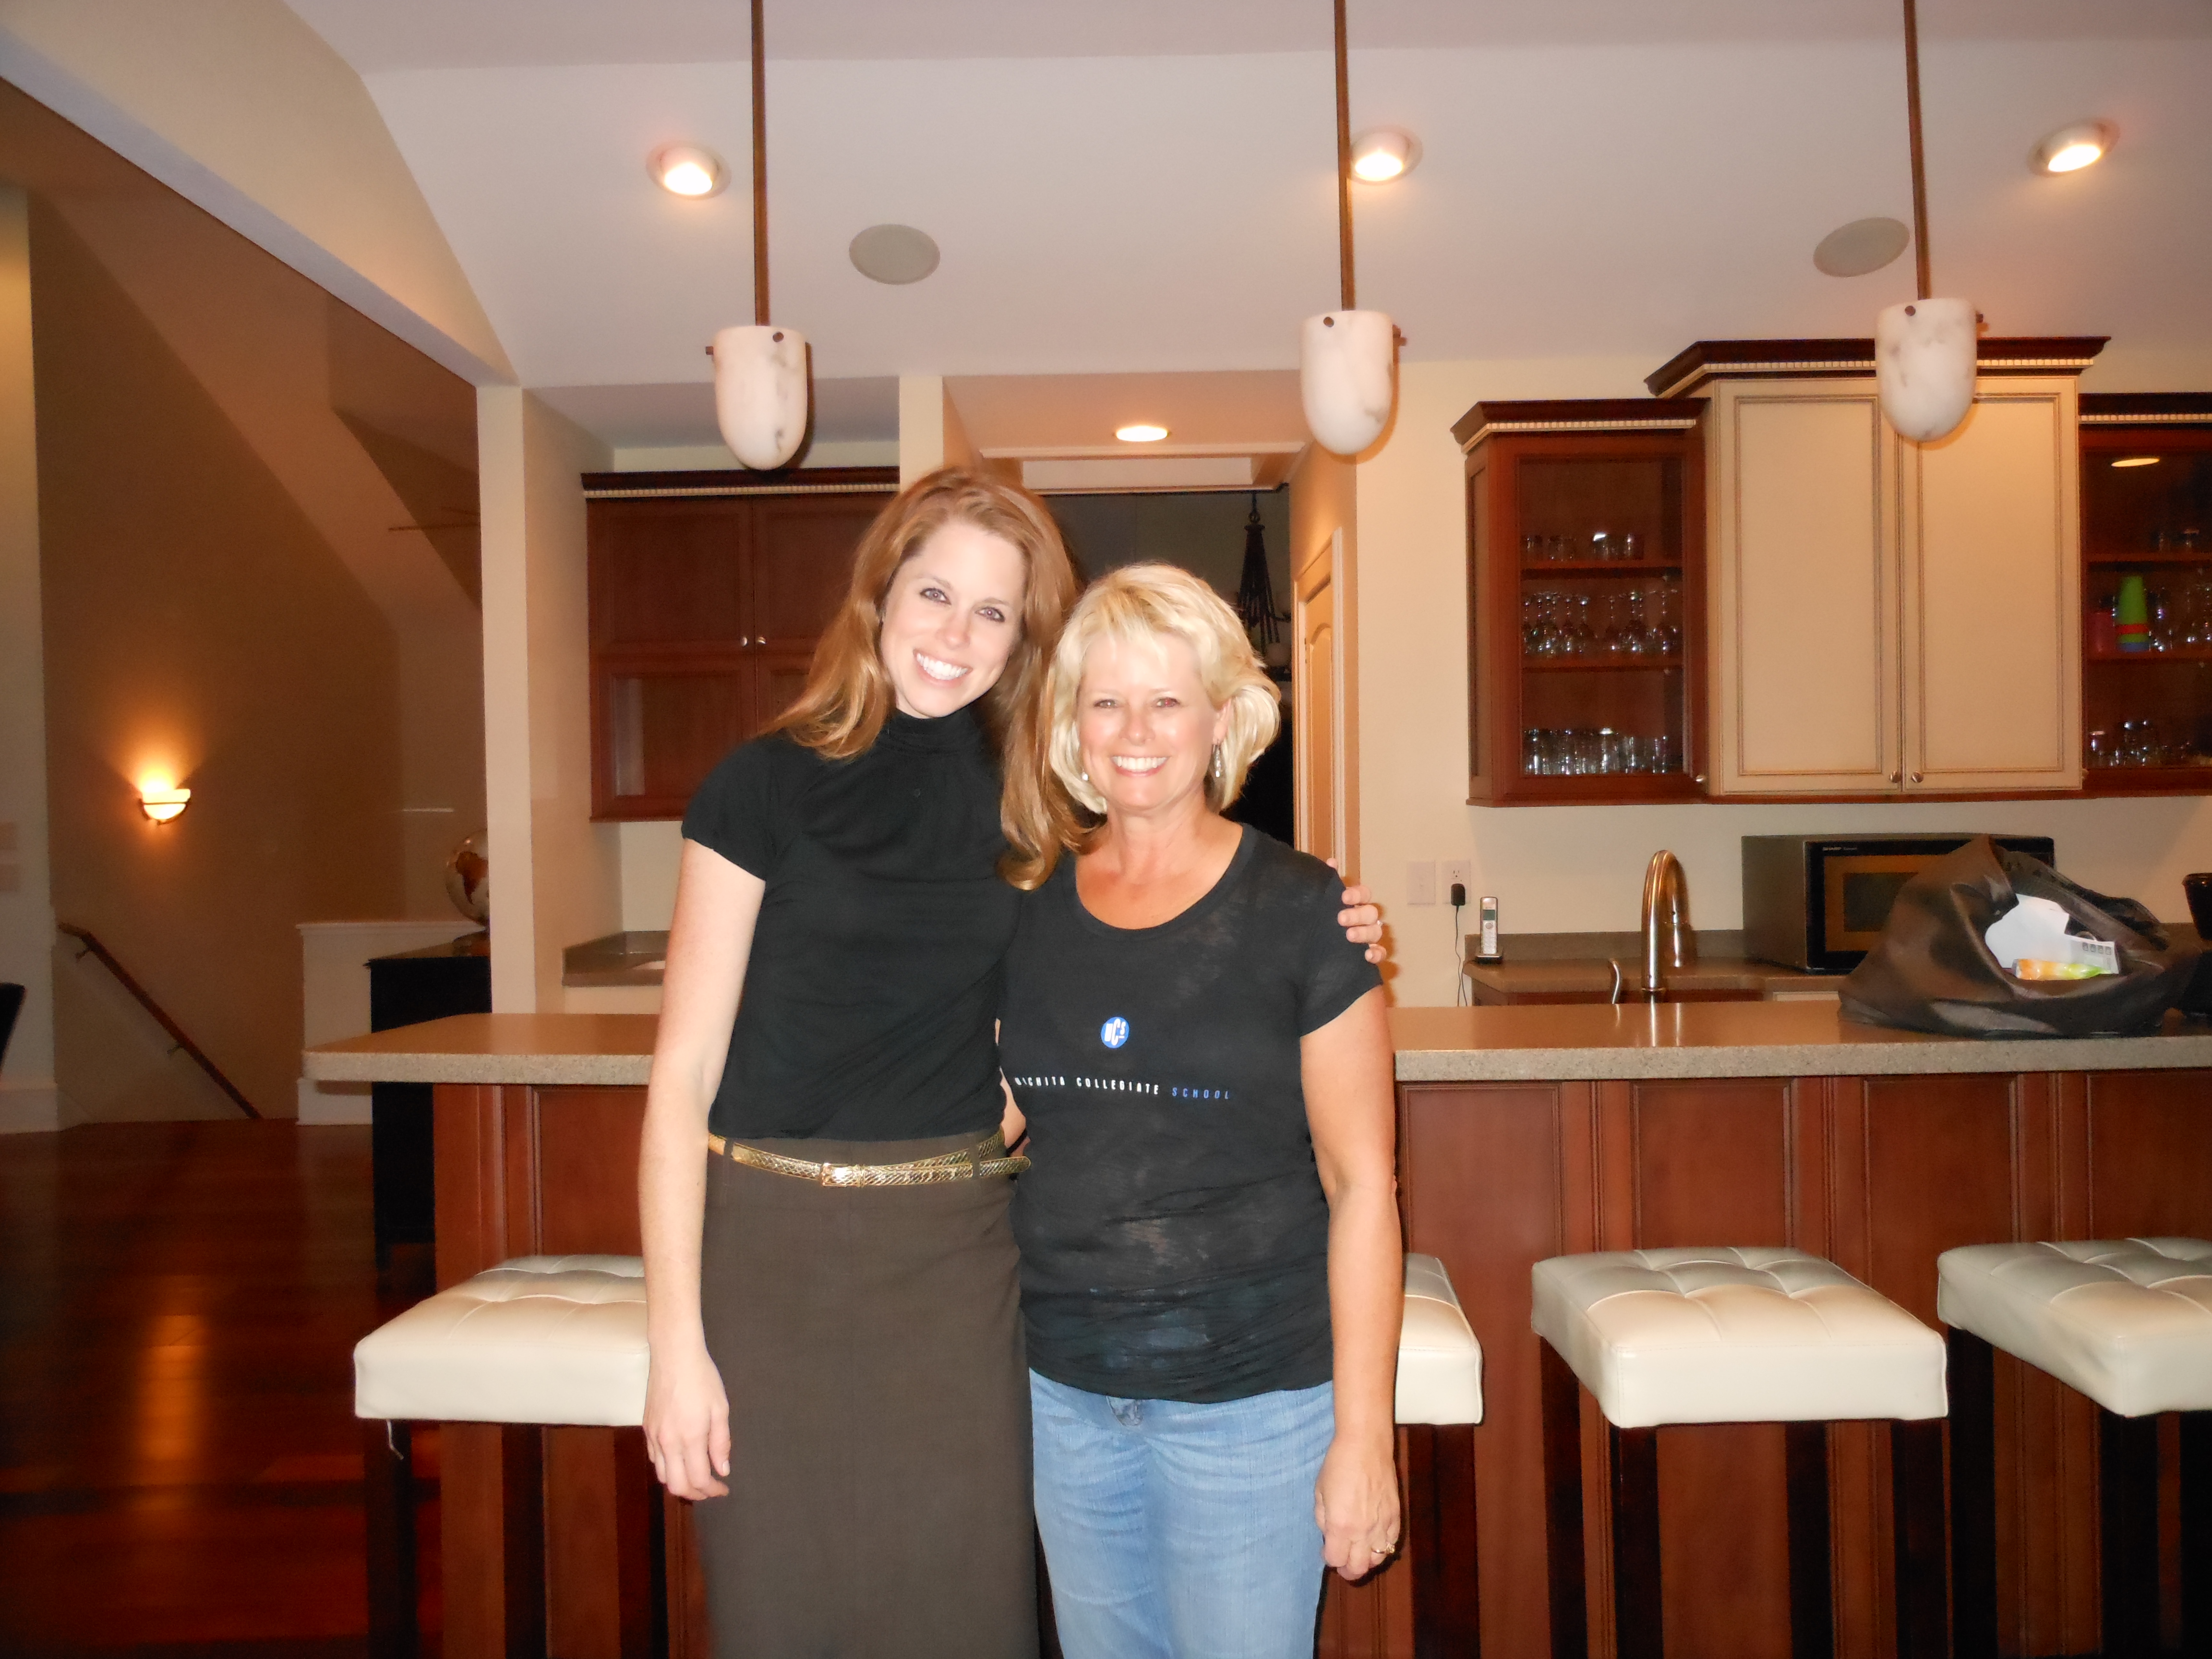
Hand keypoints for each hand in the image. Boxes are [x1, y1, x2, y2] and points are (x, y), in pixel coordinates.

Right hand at [644, 1340, 730, 1499]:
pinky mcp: (646, 1428)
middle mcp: (667, 1442)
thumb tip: (722, 1470)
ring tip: (696, 1477)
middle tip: (711, 1489)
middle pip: (676, 1486)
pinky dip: (667, 1468)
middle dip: (695, 1493)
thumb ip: (720, 1443)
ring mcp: (653, 1436)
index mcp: (689, 1438)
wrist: (673, 1355)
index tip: (723, 1489)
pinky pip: (654, 1459)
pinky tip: (680, 1460)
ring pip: (662, 1475)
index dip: (712, 1491)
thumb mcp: (720, 1409)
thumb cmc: (702, 1378)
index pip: (698, 1479)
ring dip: (680, 1483)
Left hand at [1314, 1433, 1401, 1580]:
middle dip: (1348, 1570)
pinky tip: (1375, 1541)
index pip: (1335, 1560)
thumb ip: (1322, 1519)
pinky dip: (1383, 1547)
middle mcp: (1362, 1532)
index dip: (1329, 1559)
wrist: (1366, 1445)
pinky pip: (1392, 1543)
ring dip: (1366, 1560)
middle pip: (1358, 1568)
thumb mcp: (1319, 1492)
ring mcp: (1382, 1526)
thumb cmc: (1337, 1465)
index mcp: (1340, 1526)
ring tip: (1359, 1553)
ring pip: (1377, 1560)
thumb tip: (1328, 1535)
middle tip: (1343, 1562)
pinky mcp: (1396, 1516)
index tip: (1327, 1551)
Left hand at [1327, 858, 1387, 965]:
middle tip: (1341, 919)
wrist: (1316, 946)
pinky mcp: (1371, 952)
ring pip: (1376, 931)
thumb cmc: (1324, 918)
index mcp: (1355, 903)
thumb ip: (1327, 883)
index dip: (1356, 894)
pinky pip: (1381, 952)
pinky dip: (1377, 954)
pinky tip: (1367, 955)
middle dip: (1357, 915)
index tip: (1343, 897)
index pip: (1363, 894)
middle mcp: (1365, 918)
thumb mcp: (1323, 901)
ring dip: (1364, 932)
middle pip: (1371, 912)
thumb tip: (1331, 862)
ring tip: (1349, 936)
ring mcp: (1370, 936)